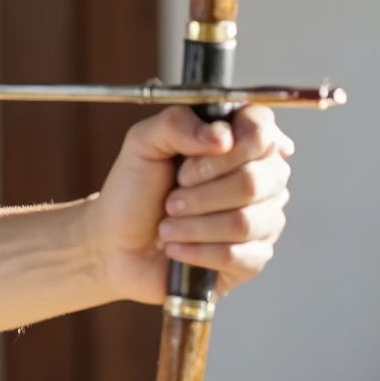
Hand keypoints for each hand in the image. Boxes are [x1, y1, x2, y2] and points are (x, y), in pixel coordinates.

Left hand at [92, 102, 292, 304]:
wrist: (116, 244)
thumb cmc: (135, 191)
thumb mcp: (143, 144)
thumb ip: (176, 123)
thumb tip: (222, 137)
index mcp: (240, 141)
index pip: (261, 132)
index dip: (224, 152)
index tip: (186, 167)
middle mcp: (262, 177)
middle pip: (253, 182)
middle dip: (199, 195)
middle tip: (170, 200)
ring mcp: (263, 218)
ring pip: (244, 223)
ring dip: (193, 226)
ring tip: (168, 226)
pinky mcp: (253, 257)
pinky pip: (238, 256)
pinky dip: (197, 252)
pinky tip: (177, 248)